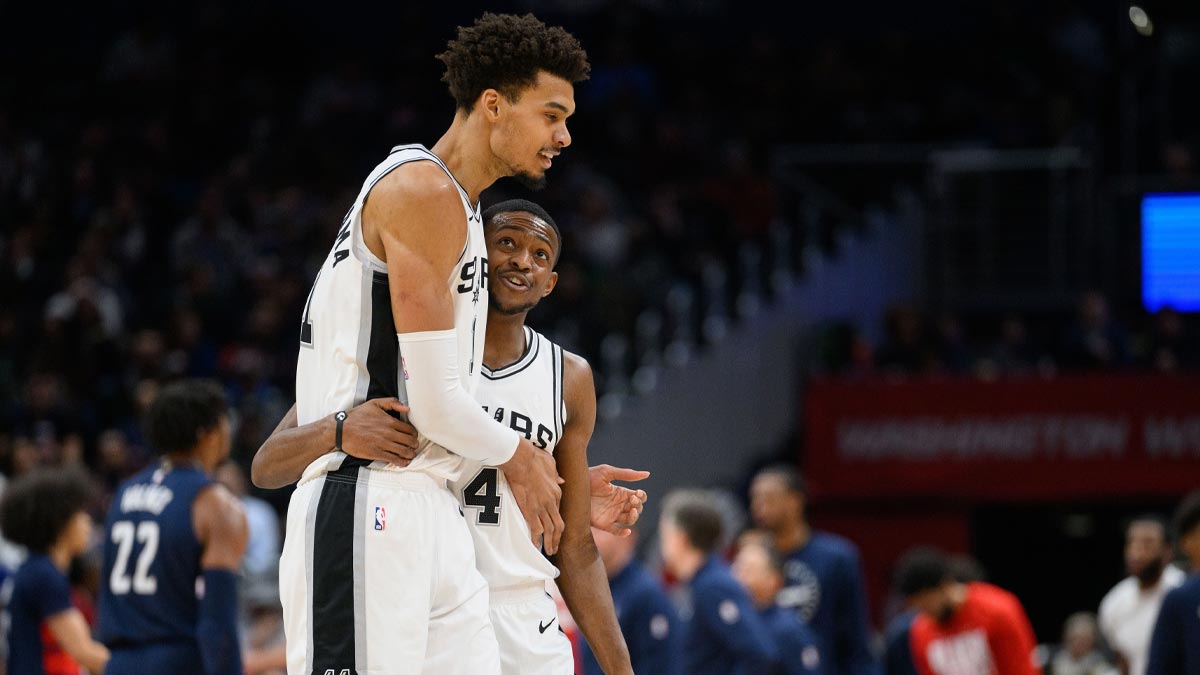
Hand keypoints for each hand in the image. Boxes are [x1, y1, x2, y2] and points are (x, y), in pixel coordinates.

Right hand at [341, 398, 419, 466]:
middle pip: (410, 441)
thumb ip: (392, 402)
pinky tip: (403, 462)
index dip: (414, 434)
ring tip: (410, 455)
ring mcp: (383, 444)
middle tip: (414, 446)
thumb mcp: (374, 403)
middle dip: (415, 445)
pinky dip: (401, 462)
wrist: (341, 429)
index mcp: (390, 421)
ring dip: (410, 454)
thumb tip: (407, 407)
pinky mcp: (376, 453)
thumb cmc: (357, 416)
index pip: (410, 430)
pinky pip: (393, 459)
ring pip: (404, 452)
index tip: (413, 436)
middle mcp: (389, 433)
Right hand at [500, 439, 564, 553]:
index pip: (559, 511)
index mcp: (556, 491)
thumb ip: (556, 474)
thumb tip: (562, 480)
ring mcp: (541, 507)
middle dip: (557, 539)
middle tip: (555, 548)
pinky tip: (536, 547)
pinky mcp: (530, 509)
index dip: (558, 523)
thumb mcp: (550, 463)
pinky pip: (536, 529)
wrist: (521, 458)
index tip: (555, 530)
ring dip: (550, 542)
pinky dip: (537, 540)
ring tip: (549, 551)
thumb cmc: (533, 457)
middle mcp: (551, 502)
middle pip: (558, 525)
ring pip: (549, 530)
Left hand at [589, 464, 648, 536]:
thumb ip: (627, 474)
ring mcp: (611, 515)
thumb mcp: (607, 472)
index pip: (639, 498)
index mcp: (621, 493)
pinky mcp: (603, 523)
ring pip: (630, 520)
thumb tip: (647, 474)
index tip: (637, 493)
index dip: (642, 497)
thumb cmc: (588, 477)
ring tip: (631, 511)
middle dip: (638, 505)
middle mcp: (618, 505)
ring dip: (634, 517)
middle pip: (637, 509)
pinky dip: (623, 533)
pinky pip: (616, 531)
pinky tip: (627, 531)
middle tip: (632, 499)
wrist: (572, 487)